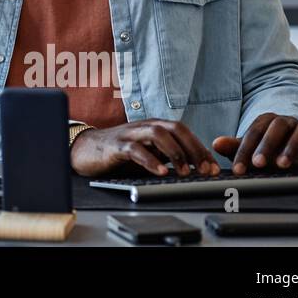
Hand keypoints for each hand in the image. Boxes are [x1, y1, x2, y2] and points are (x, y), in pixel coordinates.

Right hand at [69, 119, 220, 177]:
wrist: (84, 150)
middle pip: (175, 128)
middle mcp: (144, 126)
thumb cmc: (118, 152)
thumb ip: (165, 155)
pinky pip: (135, 149)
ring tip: (184, 172)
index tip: (213, 167)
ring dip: (175, 152)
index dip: (200, 148)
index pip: (183, 132)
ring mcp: (130, 133)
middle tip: (204, 170)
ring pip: (157, 134)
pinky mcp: (116, 146)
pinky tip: (161, 172)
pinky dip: (150, 160)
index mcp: (154, 126)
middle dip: (193, 149)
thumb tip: (192, 168)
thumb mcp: (147, 152)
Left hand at [212, 113, 297, 172]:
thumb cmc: (270, 150)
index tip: (239, 168)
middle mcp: (288, 121)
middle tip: (259, 164)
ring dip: (293, 146)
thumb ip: (236, 146)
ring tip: (283, 164)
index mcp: (268, 120)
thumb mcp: (253, 149)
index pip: (254, 131)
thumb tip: (215, 143)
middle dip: (267, 145)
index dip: (245, 149)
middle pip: (277, 126)